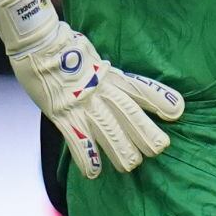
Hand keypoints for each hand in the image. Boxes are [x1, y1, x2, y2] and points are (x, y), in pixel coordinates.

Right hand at [0, 0, 182, 176]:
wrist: (37, 42)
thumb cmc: (62, 48)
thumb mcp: (92, 57)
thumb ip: (104, 75)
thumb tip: (112, 83)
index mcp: (110, 76)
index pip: (141, 88)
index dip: (160, 100)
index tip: (178, 111)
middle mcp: (101, 90)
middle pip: (130, 114)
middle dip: (146, 133)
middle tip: (160, 148)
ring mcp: (82, 103)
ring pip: (108, 130)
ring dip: (121, 150)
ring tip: (131, 166)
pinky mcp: (62, 114)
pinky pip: (77, 139)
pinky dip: (86, 158)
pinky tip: (93, 173)